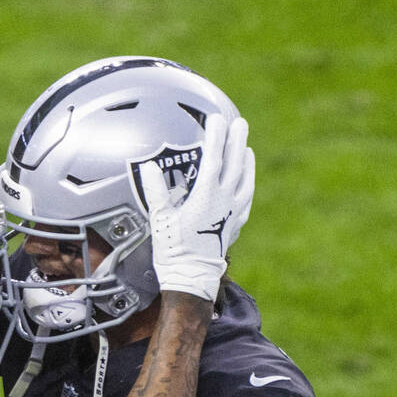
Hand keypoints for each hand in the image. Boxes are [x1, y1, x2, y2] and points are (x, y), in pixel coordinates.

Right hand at [141, 114, 252, 300]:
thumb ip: (156, 190)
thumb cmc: (174, 249)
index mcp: (206, 195)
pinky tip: (246, 181)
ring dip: (246, 161)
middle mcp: (225, 200)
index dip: (215, 136)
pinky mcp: (236, 225)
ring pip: (245, 180)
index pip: (214, 157)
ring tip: (246, 148)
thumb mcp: (160, 218)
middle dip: (237, 141)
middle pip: (235, 163)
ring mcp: (233, 212)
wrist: (193, 277)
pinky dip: (247, 184)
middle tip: (240, 123)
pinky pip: (246, 198)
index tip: (216, 118)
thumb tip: (148, 167)